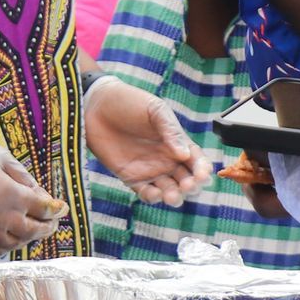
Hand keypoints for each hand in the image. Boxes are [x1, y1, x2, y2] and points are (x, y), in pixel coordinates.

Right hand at [0, 129, 65, 255]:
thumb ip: (21, 174)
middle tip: (50, 223)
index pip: (43, 208)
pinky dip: (4, 248)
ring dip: (26, 239)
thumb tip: (37, 192)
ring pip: (14, 243)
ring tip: (30, 232)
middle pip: (33, 230)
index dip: (55, 208)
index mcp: (11, 194)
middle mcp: (1, 216)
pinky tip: (8, 240)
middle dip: (46, 227)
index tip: (61, 207)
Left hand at [83, 76, 211, 205]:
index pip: (197, 162)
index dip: (203, 170)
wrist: (96, 104)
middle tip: (188, 185)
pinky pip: (146, 192)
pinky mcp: (131, 177)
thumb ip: (171, 130)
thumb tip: (185, 154)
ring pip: (169, 191)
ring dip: (174, 196)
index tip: (203, 174)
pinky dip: (152, 197)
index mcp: (177, 144)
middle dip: (191, 186)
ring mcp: (150, 170)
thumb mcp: (155, 110)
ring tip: (172, 195)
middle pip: (187, 180)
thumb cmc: (129, 102)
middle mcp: (167, 160)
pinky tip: (154, 194)